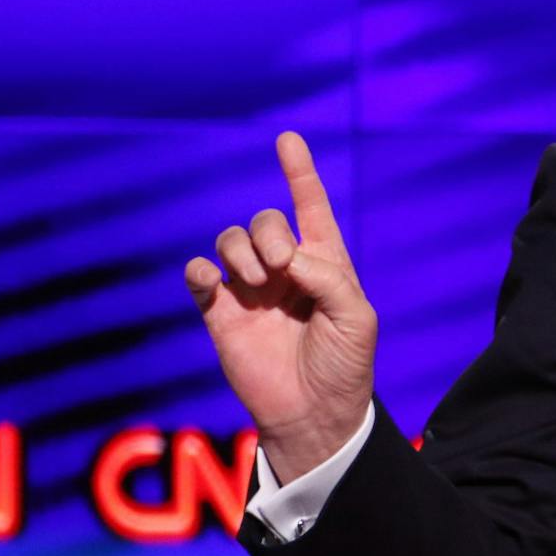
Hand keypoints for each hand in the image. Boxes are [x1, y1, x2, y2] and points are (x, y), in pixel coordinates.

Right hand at [185, 131, 376, 482]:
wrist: (313, 416)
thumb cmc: (344, 367)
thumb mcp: (355, 318)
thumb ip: (327, 276)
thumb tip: (286, 257)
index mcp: (324, 264)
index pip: (311, 208)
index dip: (300, 174)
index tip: (288, 139)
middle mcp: (284, 270)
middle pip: (264, 221)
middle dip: (268, 232)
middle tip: (280, 267)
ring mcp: (250, 291)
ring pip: (230, 240)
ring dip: (240, 250)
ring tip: (257, 283)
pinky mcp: (221, 314)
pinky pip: (200, 275)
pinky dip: (201, 270)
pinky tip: (213, 281)